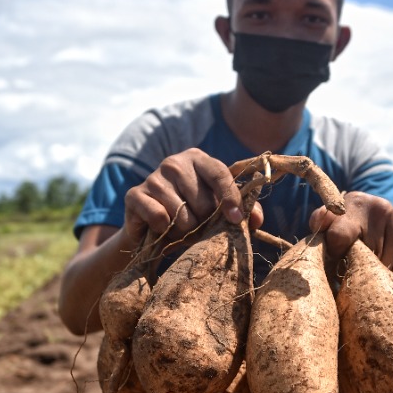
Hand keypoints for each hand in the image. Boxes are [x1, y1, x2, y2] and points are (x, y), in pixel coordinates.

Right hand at [123, 148, 262, 242]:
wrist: (152, 232)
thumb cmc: (192, 216)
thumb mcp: (218, 212)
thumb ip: (242, 212)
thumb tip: (257, 220)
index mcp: (199, 160)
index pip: (220, 173)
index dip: (230, 197)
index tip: (236, 220)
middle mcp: (174, 162)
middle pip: (202, 200)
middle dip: (204, 222)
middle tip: (197, 226)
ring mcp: (153, 177)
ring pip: (182, 213)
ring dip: (184, 230)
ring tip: (179, 229)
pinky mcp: (135, 194)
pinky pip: (159, 218)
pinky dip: (164, 230)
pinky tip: (160, 228)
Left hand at [309, 192, 392, 274]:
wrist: (388, 233)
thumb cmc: (350, 231)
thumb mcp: (333, 224)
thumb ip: (322, 225)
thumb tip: (317, 223)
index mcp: (354, 203)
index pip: (339, 235)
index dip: (334, 252)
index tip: (334, 258)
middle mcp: (380, 209)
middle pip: (359, 255)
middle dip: (353, 264)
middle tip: (352, 260)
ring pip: (378, 266)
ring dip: (372, 271)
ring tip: (371, 261)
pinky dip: (389, 274)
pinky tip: (387, 262)